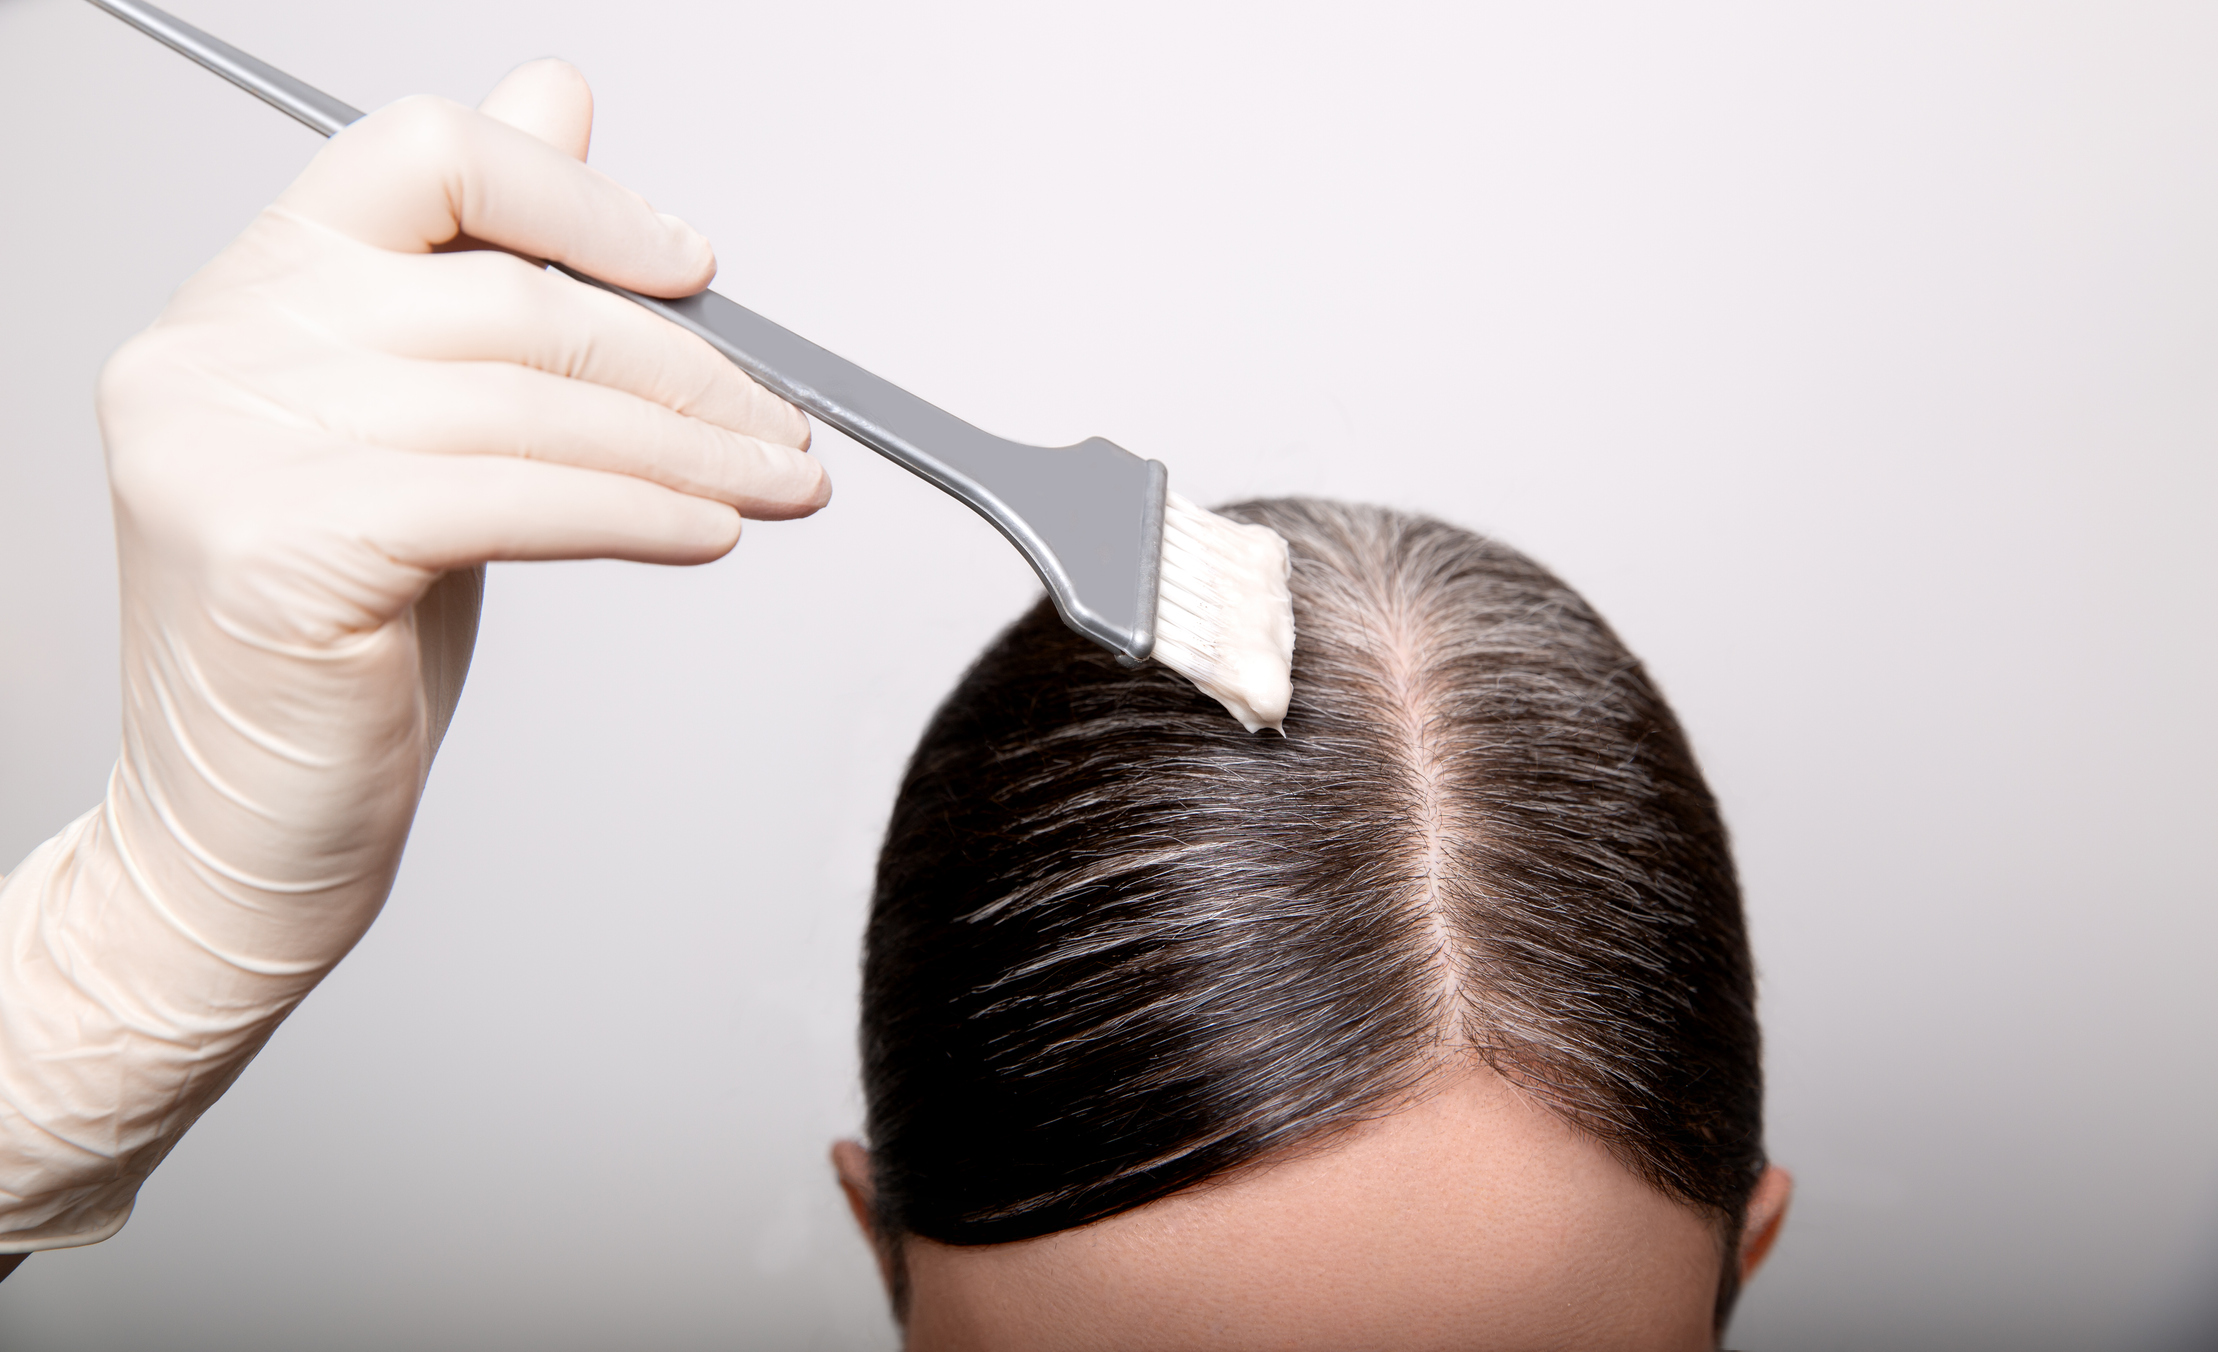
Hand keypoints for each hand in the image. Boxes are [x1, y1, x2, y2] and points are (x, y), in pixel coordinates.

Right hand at [0, 61, 821, 1250]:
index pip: (424, 157)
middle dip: (682, 363)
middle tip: (785, 422)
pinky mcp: (274, 549)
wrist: (240, 834)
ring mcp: (226, 447)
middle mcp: (214, 351)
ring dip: (690, 446)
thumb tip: (560, 102)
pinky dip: (640, 512)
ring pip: (527, 401)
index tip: (694, 268)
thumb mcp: (420, 435)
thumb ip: (478, 279)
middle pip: (506, 294)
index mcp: (247, 296)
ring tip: (778, 484)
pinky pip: (514, 497)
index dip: (579, 196)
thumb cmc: (339, 648)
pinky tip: (708, 533)